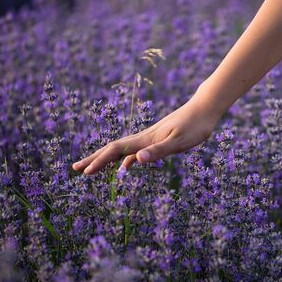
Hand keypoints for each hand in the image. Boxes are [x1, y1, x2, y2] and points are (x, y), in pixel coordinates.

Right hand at [72, 91, 221, 174]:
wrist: (205, 108)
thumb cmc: (196, 125)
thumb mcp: (179, 141)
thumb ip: (159, 151)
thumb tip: (136, 160)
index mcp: (146, 139)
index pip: (116, 151)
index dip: (99, 161)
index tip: (85, 173)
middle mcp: (144, 138)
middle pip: (113, 149)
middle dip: (94, 159)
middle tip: (76, 169)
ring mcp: (150, 138)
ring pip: (122, 151)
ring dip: (106, 159)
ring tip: (92, 169)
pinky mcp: (159, 139)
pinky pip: (135, 152)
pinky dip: (125, 160)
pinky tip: (125, 167)